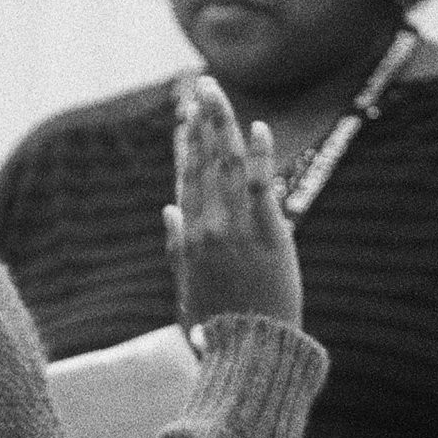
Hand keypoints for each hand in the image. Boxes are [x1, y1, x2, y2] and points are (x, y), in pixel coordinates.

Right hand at [164, 76, 299, 335]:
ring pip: (227, 165)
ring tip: (218, 93)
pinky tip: (259, 128)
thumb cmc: (214, 324)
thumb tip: (167, 209)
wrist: (248, 351)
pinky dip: (260, 157)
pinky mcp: (269, 235)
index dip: (186, 142)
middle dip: (202, 120)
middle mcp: (207, 224)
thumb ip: (175, 245)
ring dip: (222, 125)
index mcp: (189, 234)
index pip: (186, 176)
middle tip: (202, 85)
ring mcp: (236, 228)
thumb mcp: (185, 286)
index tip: (186, 114)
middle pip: (203, 161)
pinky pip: (262, 188)